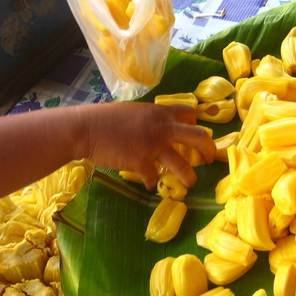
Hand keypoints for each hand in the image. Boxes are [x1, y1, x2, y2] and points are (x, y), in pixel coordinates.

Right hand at [79, 102, 216, 189]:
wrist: (86, 129)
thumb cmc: (104, 118)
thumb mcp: (134, 111)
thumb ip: (150, 119)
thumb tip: (158, 128)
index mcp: (160, 112)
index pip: (190, 114)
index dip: (196, 125)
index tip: (198, 136)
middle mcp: (162, 127)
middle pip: (198, 137)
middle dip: (208, 150)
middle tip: (209, 159)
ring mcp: (153, 145)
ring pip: (183, 165)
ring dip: (189, 177)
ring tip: (190, 183)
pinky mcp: (142, 162)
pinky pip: (154, 177)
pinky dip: (152, 182)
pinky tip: (149, 183)